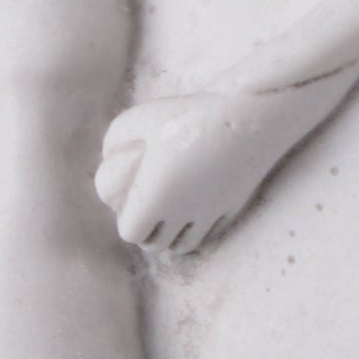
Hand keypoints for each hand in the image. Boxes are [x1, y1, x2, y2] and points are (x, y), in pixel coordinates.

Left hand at [96, 86, 320, 254]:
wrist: (250, 113)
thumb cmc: (190, 113)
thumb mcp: (141, 117)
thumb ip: (116, 140)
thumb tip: (109, 159)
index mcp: (156, 197)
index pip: (131, 233)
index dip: (127, 220)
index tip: (131, 201)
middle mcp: (183, 213)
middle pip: (156, 245)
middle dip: (148, 231)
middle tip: (147, 209)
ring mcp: (210, 214)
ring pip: (184, 246)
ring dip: (172, 235)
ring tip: (169, 213)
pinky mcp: (233, 208)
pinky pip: (211, 233)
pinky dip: (200, 227)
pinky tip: (197, 204)